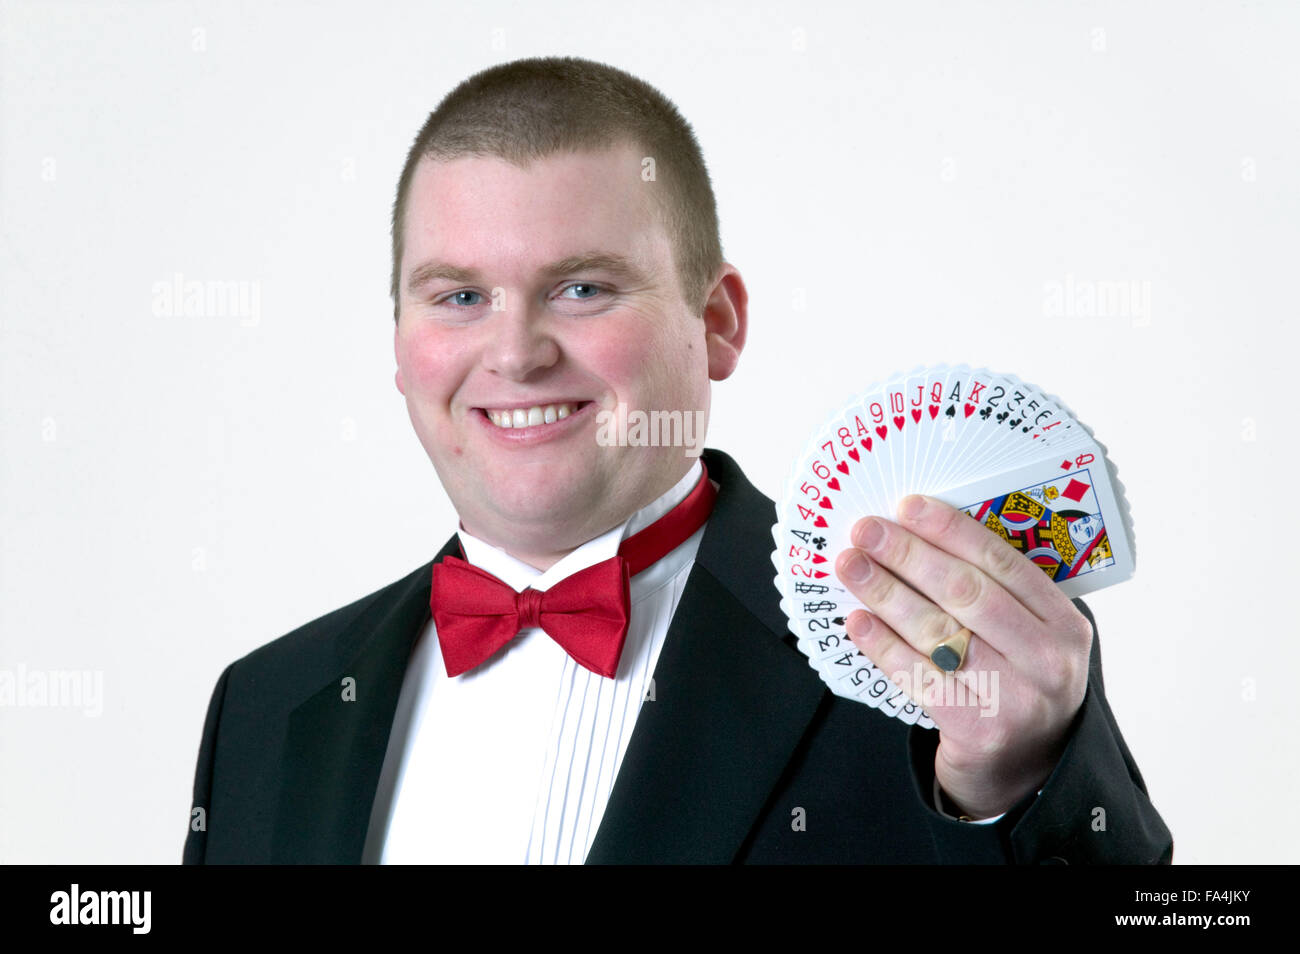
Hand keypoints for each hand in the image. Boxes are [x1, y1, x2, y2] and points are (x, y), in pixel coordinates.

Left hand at [834, 494, 1092, 818]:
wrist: (1024, 770)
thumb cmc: (1016, 684)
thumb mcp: (1029, 637)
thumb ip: (996, 594)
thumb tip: (919, 535)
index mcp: (1064, 623)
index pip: (1003, 562)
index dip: (950, 530)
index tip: (906, 506)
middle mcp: (1047, 659)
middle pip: (967, 592)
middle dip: (909, 555)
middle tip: (865, 531)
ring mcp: (1015, 698)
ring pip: (938, 631)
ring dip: (886, 592)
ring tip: (850, 566)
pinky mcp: (978, 729)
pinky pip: (919, 675)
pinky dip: (883, 644)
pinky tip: (858, 621)